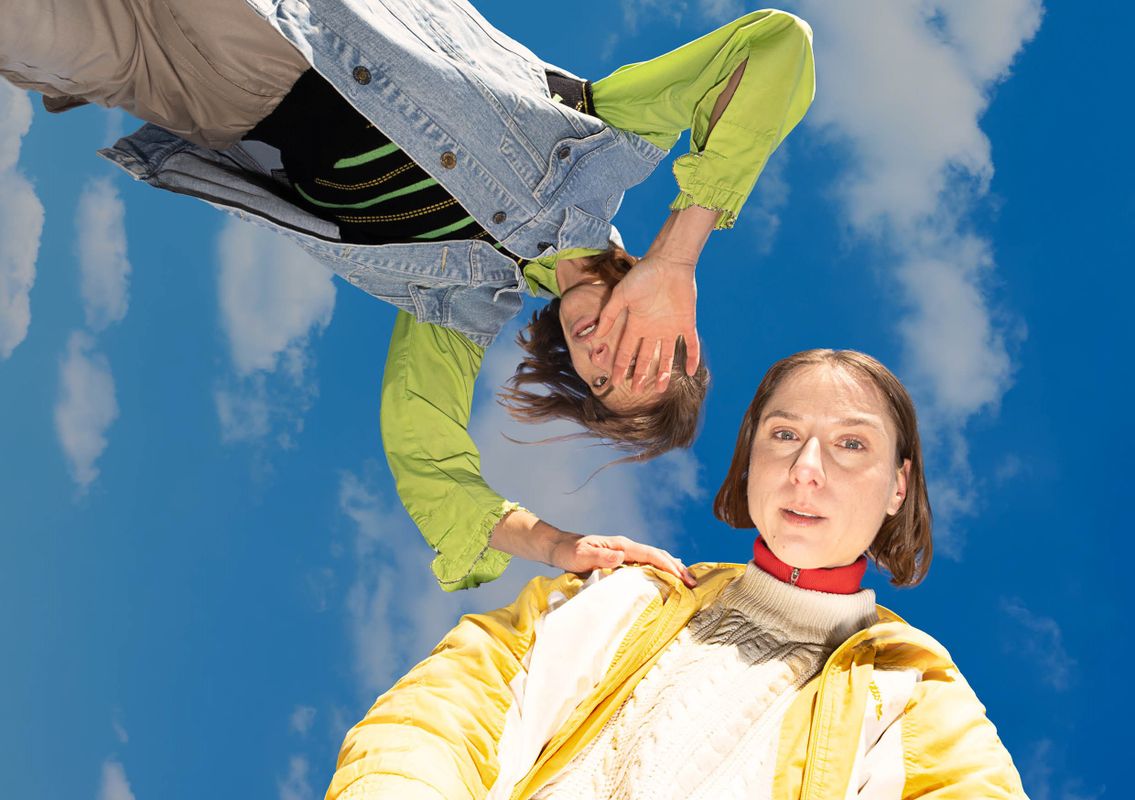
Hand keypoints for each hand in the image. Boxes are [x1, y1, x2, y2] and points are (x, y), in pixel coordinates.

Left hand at [549, 533, 696, 586]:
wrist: (559, 548)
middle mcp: (626, 547)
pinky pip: (647, 564)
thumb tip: (621, 558)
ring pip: (655, 559)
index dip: (668, 565)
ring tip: (688, 581)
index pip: (650, 554)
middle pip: (658, 555)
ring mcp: (625, 553)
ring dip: (672, 569)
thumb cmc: (568, 552)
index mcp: (621, 546)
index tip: (682, 577)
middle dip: (677, 567)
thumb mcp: (580, 556)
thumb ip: (600, 557)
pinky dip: (661, 570)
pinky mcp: (622, 560)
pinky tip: (668, 578)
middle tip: (694, 583)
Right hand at [593, 253, 699, 393]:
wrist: (669, 262)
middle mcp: (652, 329)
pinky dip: (692, 358)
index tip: (615, 382)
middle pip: (645, 357)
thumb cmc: (643, 275)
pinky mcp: (687, 323)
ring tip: (660, 388)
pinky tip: (690, 372)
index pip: (626, 351)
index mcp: (636, 324)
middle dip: (640, 374)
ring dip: (663, 372)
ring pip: (666, 356)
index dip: (620, 366)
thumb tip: (596, 335)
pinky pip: (691, 345)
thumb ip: (609, 315)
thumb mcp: (621, 295)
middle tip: (636, 390)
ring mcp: (670, 327)